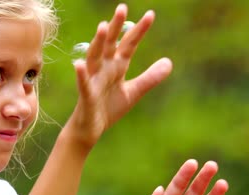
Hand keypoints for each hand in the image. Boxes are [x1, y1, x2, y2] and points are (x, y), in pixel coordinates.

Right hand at [66, 4, 171, 146]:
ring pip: (94, 58)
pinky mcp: (86, 96)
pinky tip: (79, 65)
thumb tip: (169, 61)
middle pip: (110, 44)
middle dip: (115, 27)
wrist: (91, 129)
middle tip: (122, 8)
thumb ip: (150, 77)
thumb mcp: (133, 92)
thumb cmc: (108, 108)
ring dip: (97, 43)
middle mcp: (104, 69)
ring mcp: (93, 80)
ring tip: (102, 27)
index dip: (139, 31)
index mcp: (116, 66)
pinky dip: (81, 74)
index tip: (151, 15)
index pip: (129, 44)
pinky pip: (83, 84)